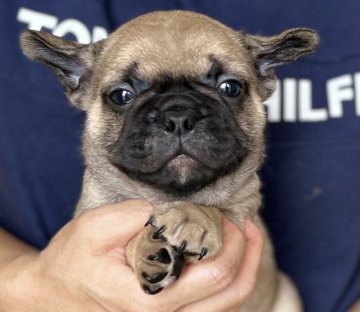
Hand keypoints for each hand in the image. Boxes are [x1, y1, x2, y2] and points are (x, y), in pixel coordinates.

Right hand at [0, 200, 262, 311]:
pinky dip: (228, 283)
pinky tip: (225, 258)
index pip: (215, 274)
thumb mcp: (97, 227)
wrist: (51, 296)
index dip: (232, 241)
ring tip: (245, 237)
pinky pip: (213, 309)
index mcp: (150, 300)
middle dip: (248, 253)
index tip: (229, 215)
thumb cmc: (73, 261)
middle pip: (232, 294)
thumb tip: (177, 209)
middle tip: (246, 223)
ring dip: (244, 268)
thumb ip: (139, 215)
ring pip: (228, 306)